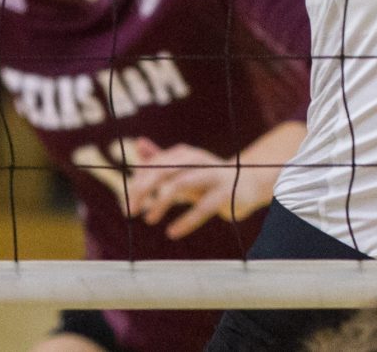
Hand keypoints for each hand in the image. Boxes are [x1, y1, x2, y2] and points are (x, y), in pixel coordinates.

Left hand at [123, 139, 273, 239]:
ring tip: (149, 219)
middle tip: (128, 211)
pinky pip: (204, 207)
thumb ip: (160, 160)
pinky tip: (172, 232)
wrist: (249, 185)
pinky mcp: (227, 192)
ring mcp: (214, 175)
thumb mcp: (184, 170)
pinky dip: (187, 220)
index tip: (126, 204)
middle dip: (142, 189)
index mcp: (186, 154)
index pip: (153, 165)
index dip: (136, 184)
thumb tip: (138, 144)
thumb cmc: (209, 179)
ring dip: (161, 202)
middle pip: (163, 170)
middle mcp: (199, 159)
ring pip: (181, 183)